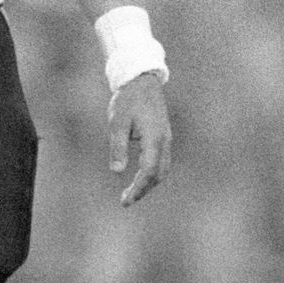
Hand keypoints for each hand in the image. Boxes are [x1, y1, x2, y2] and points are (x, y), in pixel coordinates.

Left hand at [107, 70, 171, 205]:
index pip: (148, 172)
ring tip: (132, 192)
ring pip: (162, 169)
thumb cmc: (128, 100)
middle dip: (143, 190)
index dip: (137, 188)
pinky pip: (162, 161)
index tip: (125, 200)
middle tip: (126, 200)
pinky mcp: (163, 137)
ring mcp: (166, 139)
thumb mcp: (118, 122)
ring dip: (149, 184)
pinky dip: (153, 174)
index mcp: (154, 138)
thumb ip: (118, 147)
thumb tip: (117, 171)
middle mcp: (164, 141)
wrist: (142, 81)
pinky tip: (140, 177)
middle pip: (158, 174)